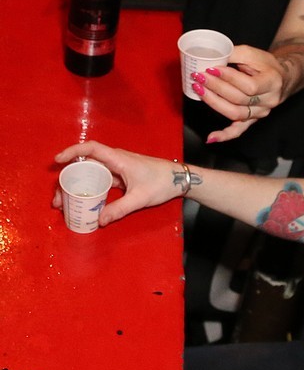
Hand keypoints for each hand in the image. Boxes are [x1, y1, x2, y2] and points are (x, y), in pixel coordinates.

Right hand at [54, 140, 178, 225]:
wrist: (179, 179)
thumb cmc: (162, 183)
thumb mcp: (140, 198)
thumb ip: (119, 209)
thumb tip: (99, 221)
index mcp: (119, 159)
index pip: (91, 149)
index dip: (72, 152)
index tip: (57, 161)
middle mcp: (115, 160)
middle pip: (86, 164)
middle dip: (68, 178)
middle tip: (57, 198)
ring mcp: (117, 168)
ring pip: (92, 173)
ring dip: (77, 185)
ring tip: (64, 203)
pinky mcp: (120, 176)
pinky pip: (100, 180)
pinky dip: (89, 189)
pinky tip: (83, 202)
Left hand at [191, 46, 286, 143]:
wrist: (280, 78)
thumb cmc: (266, 65)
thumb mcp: (253, 53)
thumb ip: (233, 54)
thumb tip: (211, 58)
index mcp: (272, 82)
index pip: (249, 85)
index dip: (229, 78)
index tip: (212, 69)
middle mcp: (269, 101)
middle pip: (239, 99)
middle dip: (216, 87)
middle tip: (200, 77)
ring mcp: (261, 113)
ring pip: (235, 113)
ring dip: (214, 103)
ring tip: (199, 90)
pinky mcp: (253, 120)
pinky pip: (239, 130)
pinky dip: (224, 135)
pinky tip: (211, 137)